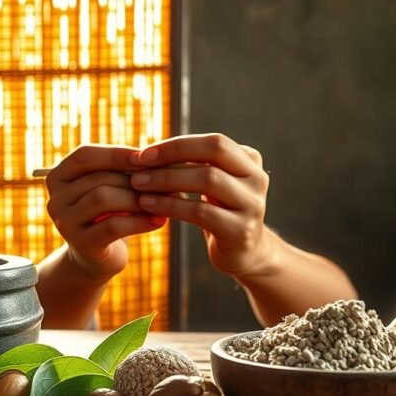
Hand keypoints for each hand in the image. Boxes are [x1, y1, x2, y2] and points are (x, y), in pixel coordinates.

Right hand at [44, 144, 166, 280]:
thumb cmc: (108, 215)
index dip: (116, 154)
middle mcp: (55, 199)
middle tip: (163, 183)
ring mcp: (65, 223)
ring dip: (137, 198)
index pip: (84, 155)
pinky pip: (113, 225)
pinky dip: (139, 221)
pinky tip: (160, 220)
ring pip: (103, 198)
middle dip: (133, 179)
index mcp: (58, 177)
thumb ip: (125, 171)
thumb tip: (161, 160)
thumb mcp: (112, 188)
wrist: (97, 258)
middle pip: (97, 178)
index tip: (146, 157)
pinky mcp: (81, 244)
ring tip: (162, 201)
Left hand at [129, 133, 274, 277]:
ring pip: (207, 180)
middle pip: (214, 153)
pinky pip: (200, 212)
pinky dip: (171, 205)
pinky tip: (148, 205)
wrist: (246, 254)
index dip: (178, 145)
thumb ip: (194, 165)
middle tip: (138, 166)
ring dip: (167, 180)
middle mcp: (257, 179)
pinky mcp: (240, 231)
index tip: (145, 153)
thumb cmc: (220, 213)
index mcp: (250, 161)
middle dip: (172, 157)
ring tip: (138, 185)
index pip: (214, 141)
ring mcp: (252, 205)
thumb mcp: (213, 185)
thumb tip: (148, 152)